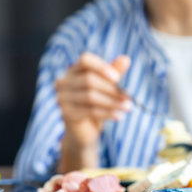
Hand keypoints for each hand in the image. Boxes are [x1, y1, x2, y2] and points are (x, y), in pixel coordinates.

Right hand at [55, 52, 130, 171]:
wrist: (84, 132)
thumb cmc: (95, 106)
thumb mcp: (105, 88)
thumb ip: (113, 73)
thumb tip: (126, 59)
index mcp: (73, 71)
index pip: (85, 60)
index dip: (101, 66)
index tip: (117, 78)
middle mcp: (64, 82)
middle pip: (89, 80)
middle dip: (111, 89)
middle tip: (128, 97)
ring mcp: (62, 98)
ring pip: (90, 96)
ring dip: (112, 102)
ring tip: (127, 107)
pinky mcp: (66, 114)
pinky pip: (89, 111)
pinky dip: (107, 113)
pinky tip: (118, 116)